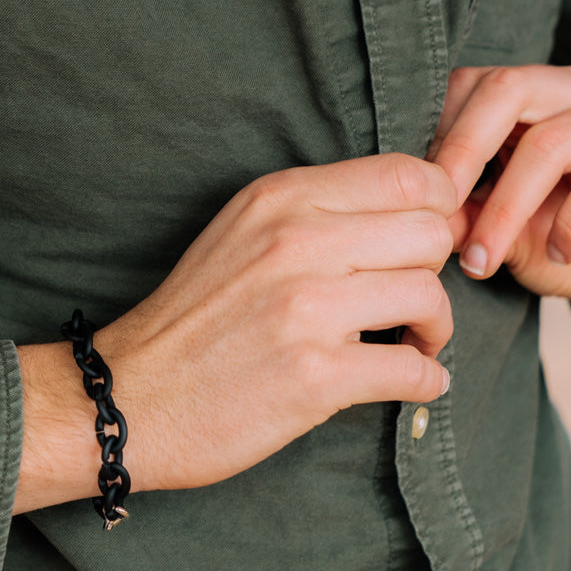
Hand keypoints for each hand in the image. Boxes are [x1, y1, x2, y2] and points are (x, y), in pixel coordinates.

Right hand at [15, 153, 454, 510]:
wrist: (131, 395)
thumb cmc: (191, 318)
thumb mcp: (241, 233)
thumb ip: (314, 212)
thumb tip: (411, 217)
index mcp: (279, 199)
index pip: (407, 176)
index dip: (438, 210)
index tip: (424, 244)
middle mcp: (294, 242)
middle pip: (430, 233)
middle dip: (433, 269)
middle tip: (408, 299)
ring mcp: (305, 309)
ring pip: (429, 297)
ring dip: (434, 328)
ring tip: (410, 342)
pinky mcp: (314, 376)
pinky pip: (415, 370)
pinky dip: (425, 381)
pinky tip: (407, 382)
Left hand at [427, 65, 570, 298]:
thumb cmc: (544, 227)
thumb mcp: (493, 213)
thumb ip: (458, 207)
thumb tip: (414, 215)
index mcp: (522, 93)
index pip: (467, 84)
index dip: (436, 134)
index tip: (416, 191)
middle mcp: (563, 91)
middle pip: (505, 89)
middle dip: (462, 152)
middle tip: (437, 212)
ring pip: (548, 142)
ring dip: (505, 210)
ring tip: (481, 261)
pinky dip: (570, 225)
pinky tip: (556, 254)